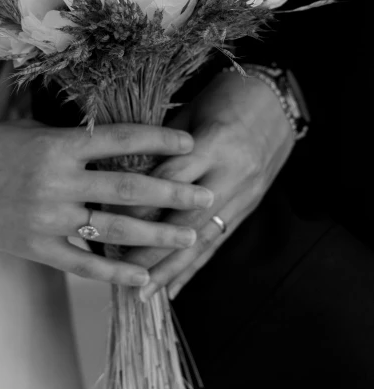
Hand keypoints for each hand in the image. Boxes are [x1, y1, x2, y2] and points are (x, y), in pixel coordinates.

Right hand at [0, 120, 212, 286]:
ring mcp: (51, 218)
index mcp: (59, 146)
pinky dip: (117, 272)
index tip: (189, 143)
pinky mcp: (38, 248)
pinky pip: (85, 264)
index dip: (160, 141)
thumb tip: (107, 138)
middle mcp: (61, 182)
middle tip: (205, 194)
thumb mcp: (28, 130)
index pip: (122, 140)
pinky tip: (144, 276)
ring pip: (116, 229)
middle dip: (174, 192)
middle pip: (131, 188)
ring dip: (157, 234)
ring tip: (190, 235)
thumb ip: (69, 138)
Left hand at [124, 70, 294, 299]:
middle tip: (119, 269)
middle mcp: (232, 174)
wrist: (280, 99)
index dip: (139, 201)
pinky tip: (175, 288)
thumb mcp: (192, 109)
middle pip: (187, 221)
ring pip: (203, 240)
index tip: (107, 218)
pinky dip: (194, 266)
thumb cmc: (228, 95)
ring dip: (171, 269)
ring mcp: (245, 195)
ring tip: (145, 294)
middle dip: (152, 249)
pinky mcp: (249, 206)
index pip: (170, 180)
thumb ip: (163, 145)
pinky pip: (218, 241)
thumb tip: (122, 177)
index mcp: (214, 142)